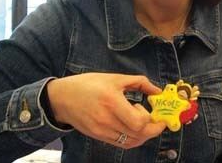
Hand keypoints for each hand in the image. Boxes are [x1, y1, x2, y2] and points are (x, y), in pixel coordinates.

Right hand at [46, 73, 165, 148]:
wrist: (62, 98)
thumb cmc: (88, 84)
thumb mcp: (114, 78)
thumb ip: (139, 82)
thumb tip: (157, 89)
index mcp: (112, 102)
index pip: (138, 122)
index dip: (150, 118)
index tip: (152, 108)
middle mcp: (107, 120)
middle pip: (138, 135)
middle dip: (154, 129)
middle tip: (159, 121)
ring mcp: (102, 131)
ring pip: (132, 142)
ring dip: (144, 135)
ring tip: (146, 123)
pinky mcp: (99, 137)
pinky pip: (122, 143)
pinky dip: (133, 139)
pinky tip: (134, 128)